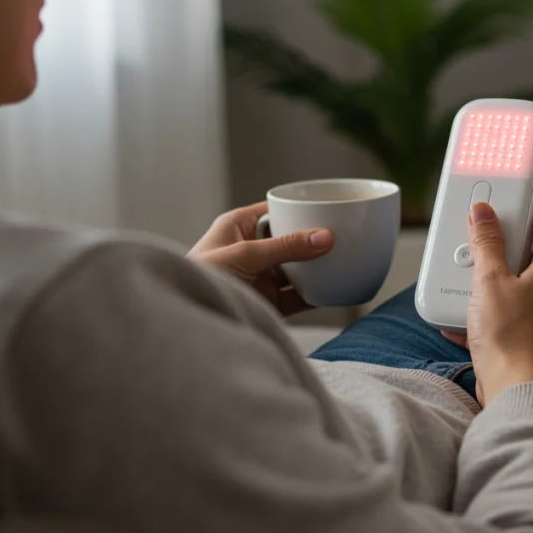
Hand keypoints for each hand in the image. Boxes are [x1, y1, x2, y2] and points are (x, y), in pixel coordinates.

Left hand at [188, 202, 333, 315]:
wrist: (190, 325)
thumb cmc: (200, 278)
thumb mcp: (244, 255)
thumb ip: (285, 247)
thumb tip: (323, 238)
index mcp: (237, 227)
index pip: (274, 211)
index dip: (298, 209)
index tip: (326, 208)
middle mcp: (250, 250)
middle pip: (290, 240)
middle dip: (312, 239)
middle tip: (341, 234)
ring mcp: (260, 277)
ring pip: (296, 268)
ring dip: (316, 267)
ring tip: (342, 260)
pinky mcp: (268, 302)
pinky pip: (298, 295)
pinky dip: (315, 293)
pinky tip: (332, 288)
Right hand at [444, 190, 532, 405]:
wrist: (521, 395)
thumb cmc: (510, 340)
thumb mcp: (489, 283)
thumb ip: (486, 244)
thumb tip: (485, 215)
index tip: (528, 190)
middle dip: (512, 248)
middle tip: (488, 240)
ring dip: (505, 285)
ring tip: (475, 289)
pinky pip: (528, 319)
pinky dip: (504, 316)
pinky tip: (474, 325)